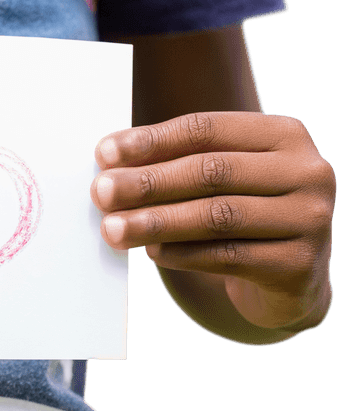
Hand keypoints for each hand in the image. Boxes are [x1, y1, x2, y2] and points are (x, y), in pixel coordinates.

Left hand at [91, 112, 333, 330]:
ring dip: (156, 221)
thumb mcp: (217, 182)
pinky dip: (182, 254)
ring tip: (113, 228)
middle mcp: (307, 172)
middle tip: (100, 192)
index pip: (207, 129)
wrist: (289, 282)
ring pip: (217, 215)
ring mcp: (310, 219)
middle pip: (211, 171)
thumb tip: (109, 164)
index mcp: (284, 135)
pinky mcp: (298, 265)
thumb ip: (175, 165)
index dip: (152, 140)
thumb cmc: (240, 217)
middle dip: (148, 182)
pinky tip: (152, 252)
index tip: (104, 153)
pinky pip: (227, 256)